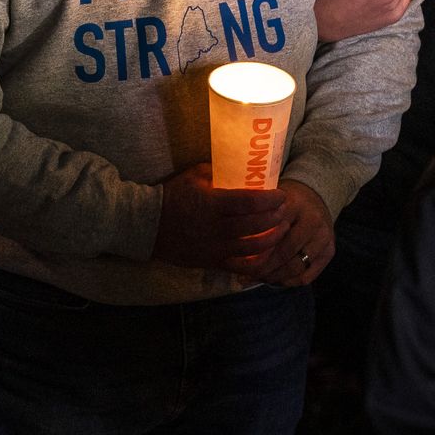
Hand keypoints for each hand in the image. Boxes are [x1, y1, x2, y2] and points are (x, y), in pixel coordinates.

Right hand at [151, 163, 287, 270]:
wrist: (149, 225)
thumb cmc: (172, 196)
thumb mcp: (193, 176)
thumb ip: (217, 172)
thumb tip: (238, 168)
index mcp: (212, 203)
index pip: (250, 202)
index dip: (270, 199)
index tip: (282, 194)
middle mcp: (217, 228)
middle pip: (256, 225)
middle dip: (276, 218)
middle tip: (285, 211)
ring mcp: (216, 248)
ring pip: (254, 248)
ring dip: (273, 239)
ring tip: (282, 230)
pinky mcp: (213, 262)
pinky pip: (242, 267)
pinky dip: (258, 262)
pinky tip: (267, 254)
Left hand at [239, 180, 334, 286]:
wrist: (315, 197)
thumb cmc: (283, 201)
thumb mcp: (269, 199)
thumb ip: (254, 214)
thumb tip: (231, 240)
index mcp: (294, 203)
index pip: (273, 230)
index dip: (254, 247)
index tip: (237, 258)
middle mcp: (312, 220)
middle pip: (285, 252)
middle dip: (263, 267)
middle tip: (245, 274)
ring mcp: (324, 237)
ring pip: (296, 267)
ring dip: (274, 277)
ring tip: (257, 278)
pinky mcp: (330, 251)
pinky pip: (306, 276)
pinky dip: (288, 282)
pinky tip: (273, 279)